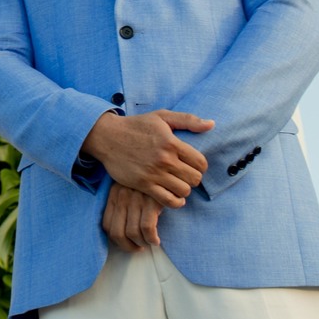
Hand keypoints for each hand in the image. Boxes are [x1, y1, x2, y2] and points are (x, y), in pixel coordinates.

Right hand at [81, 109, 212, 206]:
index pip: (201, 163)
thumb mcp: (161, 116)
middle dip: (192, 178)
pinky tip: (172, 195)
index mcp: (171, 142)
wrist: (107, 136)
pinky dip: (175, 202)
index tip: (191, 164)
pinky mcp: (143, 184)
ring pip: (184, 191)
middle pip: (194, 179)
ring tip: (177, 184)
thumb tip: (212, 124)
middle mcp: (164, 159)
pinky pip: (168, 201)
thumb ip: (188, 120)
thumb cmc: (136, 126)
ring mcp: (154, 173)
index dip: (200, 165)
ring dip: (183, 189)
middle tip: (183, 174)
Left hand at [102, 183, 163, 250]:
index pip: (106, 225)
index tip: (127, 243)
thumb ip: (120, 205)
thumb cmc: (145, 184)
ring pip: (133, 233)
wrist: (162, 168)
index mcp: (113, 195)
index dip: (116, 240)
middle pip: (117, 233)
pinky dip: (151, 239)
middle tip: (138, 248)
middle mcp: (122, 197)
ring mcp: (136, 199)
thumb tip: (117, 232)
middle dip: (128, 246)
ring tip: (149, 242)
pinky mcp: (151, 202)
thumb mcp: (127, 189)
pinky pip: (147, 228)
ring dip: (141, 243)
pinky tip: (156, 240)